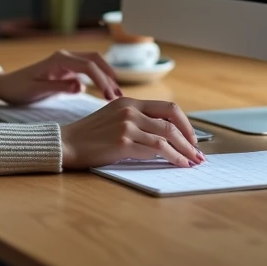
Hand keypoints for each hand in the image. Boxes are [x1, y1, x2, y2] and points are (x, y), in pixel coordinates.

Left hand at [0, 50, 122, 104]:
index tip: (110, 96)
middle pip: (95, 59)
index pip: (88, 66)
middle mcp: (65, 57)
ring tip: (117, 95)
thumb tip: (82, 87)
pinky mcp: (67, 70)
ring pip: (94, 64)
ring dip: (107, 76)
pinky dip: (99, 79)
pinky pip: (88, 71)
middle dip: (109, 75)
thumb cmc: (19, 88)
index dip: (102, 80)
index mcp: (58, 59)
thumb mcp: (37, 90)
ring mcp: (67, 62)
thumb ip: (59, 87)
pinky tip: (106, 92)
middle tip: (119, 95)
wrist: (6, 86)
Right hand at [60, 97, 204, 169]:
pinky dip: (171, 158)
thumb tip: (166, 135)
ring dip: (184, 151)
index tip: (192, 138)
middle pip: (171, 122)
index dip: (185, 123)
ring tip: (192, 162)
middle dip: (190, 139)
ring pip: (166, 136)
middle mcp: (130, 110)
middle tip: (198, 153)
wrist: (68, 143)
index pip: (168, 107)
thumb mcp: (114, 117)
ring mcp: (126, 126)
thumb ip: (137, 120)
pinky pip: (154, 150)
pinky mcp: (122, 142)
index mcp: (129, 102)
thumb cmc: (91, 135)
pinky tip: (177, 164)